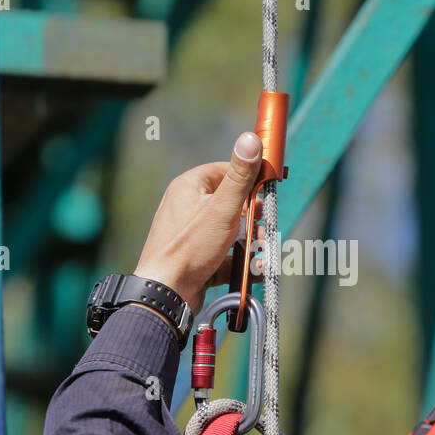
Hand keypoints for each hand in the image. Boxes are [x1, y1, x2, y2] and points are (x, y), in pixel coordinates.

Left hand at [135, 132, 262, 310]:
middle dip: (255, 219)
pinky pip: (225, 255)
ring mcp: (193, 236)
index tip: (269, 188)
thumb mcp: (222, 208)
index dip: (250, 180)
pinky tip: (253, 270)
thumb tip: (251, 139)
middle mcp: (188, 208)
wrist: (166, 294)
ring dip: (252, 243)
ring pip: (232, 233)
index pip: (226, 172)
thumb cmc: (189, 248)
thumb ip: (240, 176)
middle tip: (264, 228)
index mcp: (190, 187)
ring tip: (260, 253)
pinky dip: (240, 262)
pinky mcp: (198, 260)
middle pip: (233, 205)